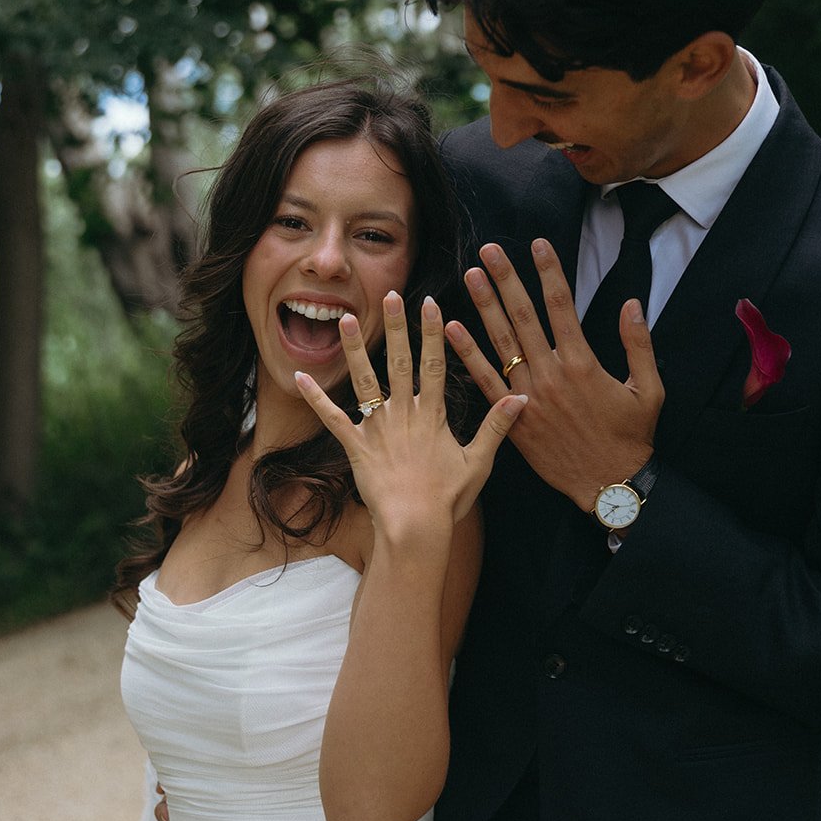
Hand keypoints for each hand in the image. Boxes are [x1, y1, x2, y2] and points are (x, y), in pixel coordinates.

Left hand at [295, 292, 525, 537]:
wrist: (414, 525)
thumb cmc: (447, 499)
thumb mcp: (479, 462)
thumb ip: (497, 426)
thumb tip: (521, 398)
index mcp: (433, 415)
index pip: (435, 365)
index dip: (433, 333)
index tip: (431, 304)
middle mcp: (404, 414)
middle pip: (400, 362)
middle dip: (397, 327)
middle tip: (391, 295)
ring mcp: (377, 428)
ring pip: (364, 381)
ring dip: (355, 349)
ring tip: (347, 319)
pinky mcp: (355, 447)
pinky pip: (332, 419)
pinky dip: (315, 398)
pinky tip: (299, 376)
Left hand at [444, 239, 663, 510]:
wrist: (608, 485)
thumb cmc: (631, 437)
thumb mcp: (649, 389)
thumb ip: (638, 344)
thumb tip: (632, 304)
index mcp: (583, 363)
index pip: (562, 305)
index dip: (549, 272)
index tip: (537, 244)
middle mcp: (551, 374)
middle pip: (524, 316)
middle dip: (506, 279)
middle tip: (489, 250)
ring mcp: (528, 395)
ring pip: (501, 342)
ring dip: (484, 306)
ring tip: (470, 275)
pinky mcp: (514, 418)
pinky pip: (487, 381)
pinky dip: (469, 354)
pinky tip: (452, 329)